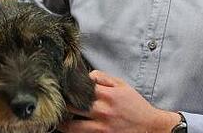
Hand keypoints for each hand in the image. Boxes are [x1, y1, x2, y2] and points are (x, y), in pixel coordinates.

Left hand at [57, 70, 181, 132]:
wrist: (150, 127)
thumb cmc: (135, 106)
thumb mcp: (123, 86)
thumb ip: (104, 78)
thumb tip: (87, 75)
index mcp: (107, 95)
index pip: (78, 88)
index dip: (66, 87)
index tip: (58, 86)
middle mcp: (102, 112)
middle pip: (71, 107)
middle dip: (61, 104)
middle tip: (52, 101)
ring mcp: (101, 128)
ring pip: (72, 127)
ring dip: (62, 122)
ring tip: (56, 118)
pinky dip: (74, 131)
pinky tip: (69, 127)